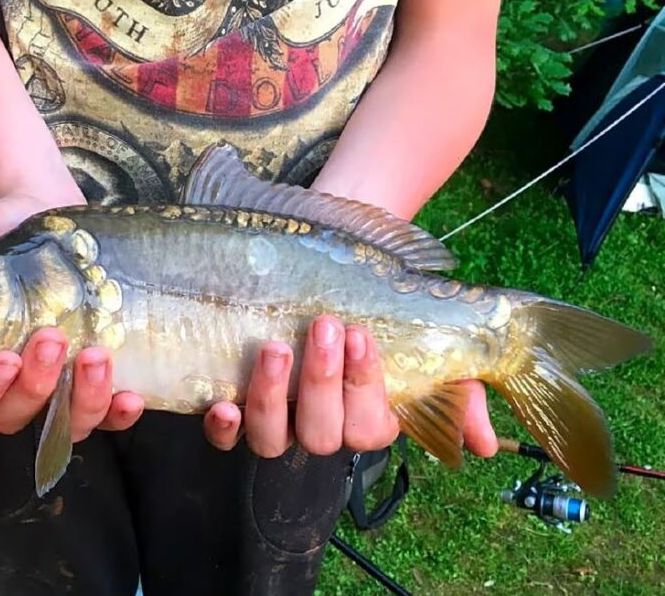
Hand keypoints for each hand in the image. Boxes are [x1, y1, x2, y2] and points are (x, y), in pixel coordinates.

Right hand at [0, 186, 144, 437]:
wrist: (45, 205)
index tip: (1, 357)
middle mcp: (6, 386)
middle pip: (10, 419)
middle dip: (33, 387)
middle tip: (51, 338)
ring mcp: (53, 387)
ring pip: (62, 426)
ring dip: (80, 402)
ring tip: (96, 355)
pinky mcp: (94, 378)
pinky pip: (108, 415)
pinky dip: (120, 413)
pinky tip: (131, 392)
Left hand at [201, 315, 498, 458]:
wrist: (332, 262)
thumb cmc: (382, 303)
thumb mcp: (427, 343)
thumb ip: (457, 391)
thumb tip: (485, 445)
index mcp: (369, 417)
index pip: (370, 426)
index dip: (364, 386)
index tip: (362, 334)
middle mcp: (322, 426)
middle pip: (321, 434)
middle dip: (322, 382)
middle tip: (325, 325)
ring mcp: (278, 419)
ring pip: (273, 438)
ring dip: (271, 398)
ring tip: (275, 348)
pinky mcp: (239, 405)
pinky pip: (226, 438)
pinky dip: (223, 429)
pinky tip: (223, 405)